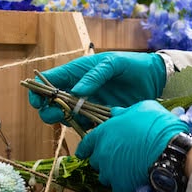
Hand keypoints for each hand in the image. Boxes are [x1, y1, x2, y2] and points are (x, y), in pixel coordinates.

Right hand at [29, 51, 166, 124]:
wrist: (154, 79)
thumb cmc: (132, 65)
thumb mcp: (113, 63)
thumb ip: (95, 75)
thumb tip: (77, 92)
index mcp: (76, 72)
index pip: (49, 81)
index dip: (38, 91)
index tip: (37, 101)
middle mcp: (78, 89)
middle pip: (52, 103)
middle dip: (49, 110)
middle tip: (58, 113)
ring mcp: (88, 104)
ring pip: (66, 117)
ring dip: (65, 120)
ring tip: (73, 119)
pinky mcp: (100, 117)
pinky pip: (85, 126)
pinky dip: (83, 128)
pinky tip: (88, 127)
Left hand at [75, 100, 188, 191]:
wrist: (170, 150)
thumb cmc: (157, 125)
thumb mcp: (143, 109)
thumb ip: (125, 112)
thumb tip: (115, 112)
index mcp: (104, 133)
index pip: (86, 143)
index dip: (86, 148)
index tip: (85, 152)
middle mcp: (102, 153)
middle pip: (96, 161)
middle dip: (104, 160)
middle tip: (118, 158)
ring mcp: (110, 171)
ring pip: (105, 177)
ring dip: (113, 174)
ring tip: (127, 171)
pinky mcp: (120, 186)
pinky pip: (118, 189)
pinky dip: (124, 187)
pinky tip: (134, 182)